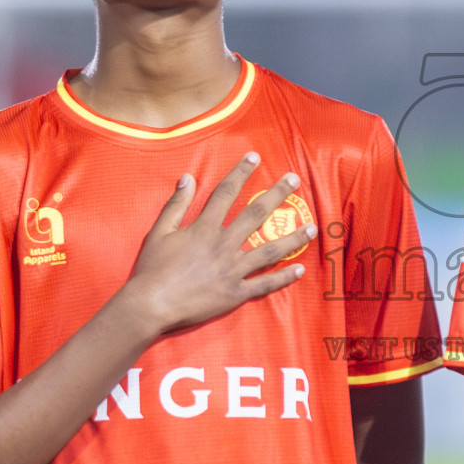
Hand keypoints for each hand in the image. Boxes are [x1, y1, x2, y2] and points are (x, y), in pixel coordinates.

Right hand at [122, 153, 316, 333]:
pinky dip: (283, 277)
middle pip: (256, 214)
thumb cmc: (152, 270)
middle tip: (295, 180)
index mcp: (204, 229)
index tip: (254, 157)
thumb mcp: (159, 233)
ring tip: (312, 227)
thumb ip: (176, 205)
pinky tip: (299, 269)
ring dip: (292, 237)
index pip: (226, 193)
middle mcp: (223, 245)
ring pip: (269, 250)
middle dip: (277, 195)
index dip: (240, 172)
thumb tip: (188, 178)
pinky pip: (264, 284)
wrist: (151, 305)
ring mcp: (232, 270)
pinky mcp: (235, 293)